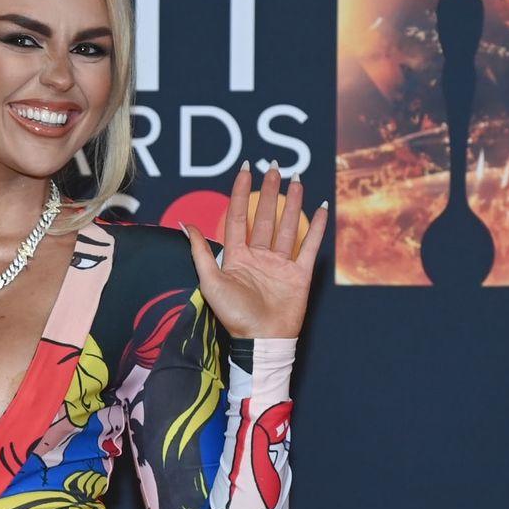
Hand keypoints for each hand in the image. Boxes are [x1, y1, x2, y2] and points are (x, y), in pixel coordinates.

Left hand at [182, 162, 325, 338]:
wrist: (261, 340)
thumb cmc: (234, 316)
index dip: (241, 192)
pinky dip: (317, 227)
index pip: (238, 216)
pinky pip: (310, 245)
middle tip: (275, 167)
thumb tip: (185, 224)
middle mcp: (259, 256)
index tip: (246, 170)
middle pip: (264, 217)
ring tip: (297, 179)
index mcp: (237, 256)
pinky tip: (322, 208)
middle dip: (269, 191)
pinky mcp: (299, 274)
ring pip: (287, 226)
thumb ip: (200, 252)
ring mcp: (280, 264)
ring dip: (293, 203)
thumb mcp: (210, 281)